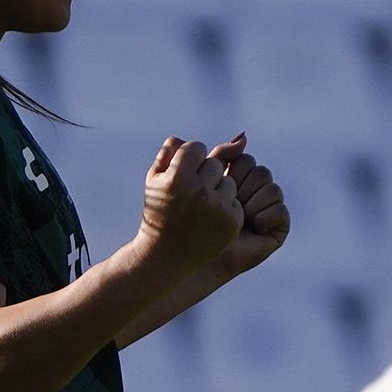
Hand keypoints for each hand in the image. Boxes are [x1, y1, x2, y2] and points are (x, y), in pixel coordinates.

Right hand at [136, 136, 245, 274]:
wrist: (164, 256)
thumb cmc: (158, 212)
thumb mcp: (156, 178)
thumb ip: (175, 148)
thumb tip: (217, 135)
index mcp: (178, 177)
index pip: (197, 148)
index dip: (188, 162)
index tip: (180, 179)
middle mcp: (200, 191)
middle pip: (214, 164)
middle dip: (204, 176)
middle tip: (189, 196)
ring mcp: (218, 208)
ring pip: (228, 182)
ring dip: (216, 191)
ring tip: (199, 210)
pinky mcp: (231, 223)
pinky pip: (234, 201)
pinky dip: (224, 208)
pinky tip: (208, 222)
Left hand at [205, 136, 290, 277]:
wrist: (195, 254)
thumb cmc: (192, 221)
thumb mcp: (203, 182)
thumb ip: (221, 156)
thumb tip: (244, 137)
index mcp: (238, 178)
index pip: (245, 159)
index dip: (232, 173)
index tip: (215, 190)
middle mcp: (255, 191)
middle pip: (260, 172)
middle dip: (241, 190)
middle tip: (229, 207)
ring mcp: (268, 208)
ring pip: (272, 188)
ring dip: (252, 204)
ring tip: (239, 219)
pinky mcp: (278, 227)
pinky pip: (280, 210)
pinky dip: (264, 218)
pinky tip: (252, 227)